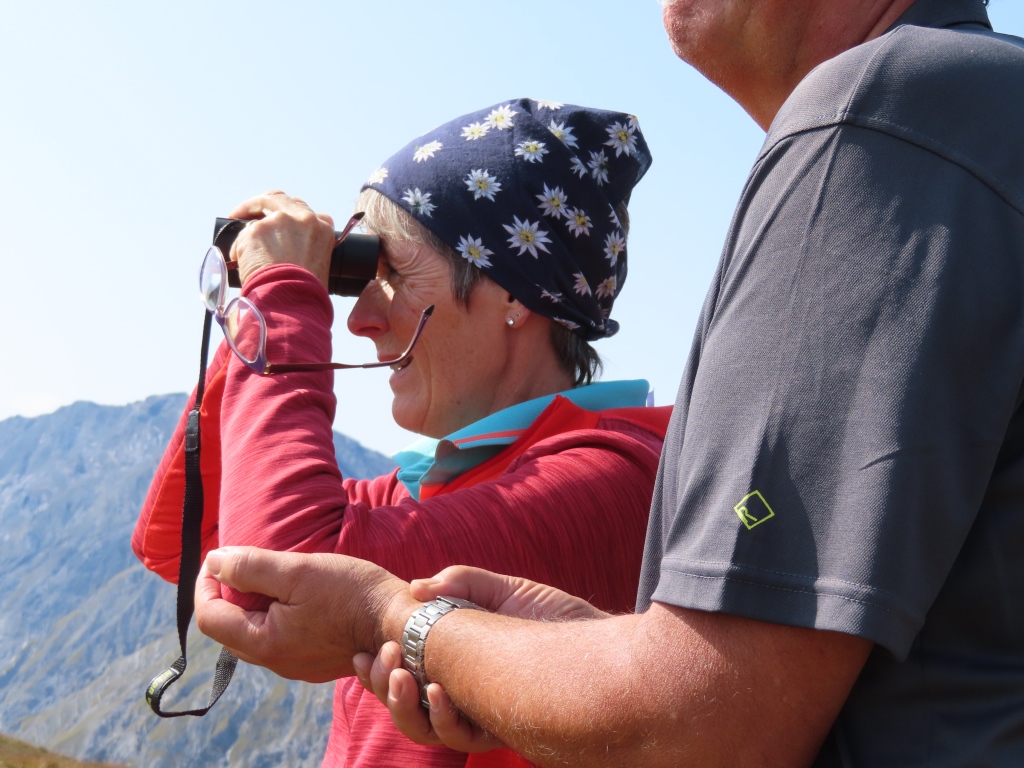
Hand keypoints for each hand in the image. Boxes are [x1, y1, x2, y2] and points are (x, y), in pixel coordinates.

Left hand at [194, 546, 417, 682]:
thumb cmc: (352, 593)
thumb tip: (213, 562)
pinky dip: (277, 616)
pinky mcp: (315, 662)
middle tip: (249, 564)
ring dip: (255, 605)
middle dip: (230, 594)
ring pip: (256, 634)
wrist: (400, 621)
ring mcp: (297, 666)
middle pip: (230, 628)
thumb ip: (251, 567)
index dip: (206, 585)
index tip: (219, 559)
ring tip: (278, 577)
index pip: (210, 618)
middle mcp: (276, 663)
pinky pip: (281, 639)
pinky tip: (301, 597)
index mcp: (265, 643)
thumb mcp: (298, 570)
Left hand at [226, 191, 336, 287]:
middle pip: (278, 199)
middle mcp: (303, 219)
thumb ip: (308, 248)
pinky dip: (239, 249)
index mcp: (322, 229)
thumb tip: (288, 251)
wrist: (293, 302)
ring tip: (242, 251)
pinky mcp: (257, 230)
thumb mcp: (319, 265)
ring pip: (256, 219)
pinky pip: (242, 236)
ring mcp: (279, 222)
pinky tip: (240, 263)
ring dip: (248, 232)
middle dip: (261, 204)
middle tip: (247, 214)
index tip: (280, 219)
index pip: (306, 211)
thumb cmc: (306, 294)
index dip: (290, 214)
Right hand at [352, 566, 605, 752]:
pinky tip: (441, 695)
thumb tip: (417, 587)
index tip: (357, 653)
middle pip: (405, 703)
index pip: (403, 669)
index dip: (375, 668)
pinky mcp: (503, 727)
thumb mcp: (505, 590)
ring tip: (403, 677)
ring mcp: (481, 712)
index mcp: (454, 660)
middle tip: (381, 662)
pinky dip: (446, 718)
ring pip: (426, 728)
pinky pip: (463, 737)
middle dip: (382, 687)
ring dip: (404, 707)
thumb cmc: (555, 616)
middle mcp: (462, 691)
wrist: (602, 644)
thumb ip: (462, 582)